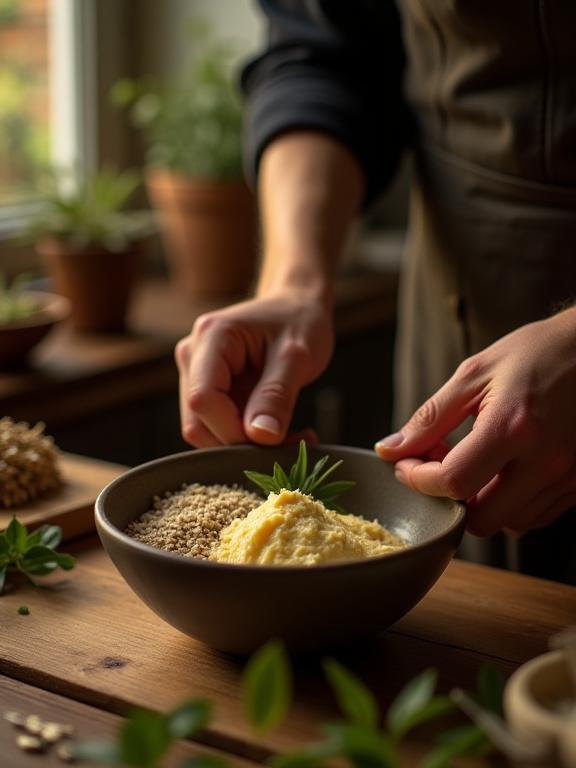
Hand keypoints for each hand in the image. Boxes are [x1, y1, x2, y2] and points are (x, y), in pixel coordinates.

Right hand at [175, 293, 332, 446]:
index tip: (273, 438)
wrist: (298, 308)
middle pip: (198, 422)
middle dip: (241, 442)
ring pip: (205, 430)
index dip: (233, 430)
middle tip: (292, 441)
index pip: (202, 399)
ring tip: (291, 435)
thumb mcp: (297, 356)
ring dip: (246, 444)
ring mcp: (196, 374)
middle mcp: (193, 355)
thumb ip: (277, 395)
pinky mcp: (208, 390)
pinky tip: (278, 429)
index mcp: (211, 337)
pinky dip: (248, 438)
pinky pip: (218, 427)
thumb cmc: (300, 321)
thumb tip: (261, 436)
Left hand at [375, 308, 575, 535]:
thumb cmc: (537, 353)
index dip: (419, 479)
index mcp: (514, 427)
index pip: (454, 482)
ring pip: (510, 522)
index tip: (406, 464)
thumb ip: (430, 419)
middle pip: (481, 519)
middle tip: (439, 467)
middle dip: (450, 499)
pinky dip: (511, 503)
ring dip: (481, 503)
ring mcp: (568, 476)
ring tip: (474, 464)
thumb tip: (390, 450)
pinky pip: (537, 515)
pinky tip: (503, 470)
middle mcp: (546, 460)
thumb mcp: (474, 375)